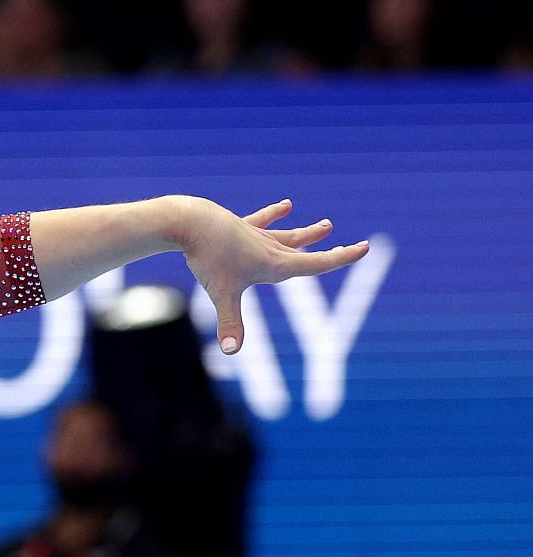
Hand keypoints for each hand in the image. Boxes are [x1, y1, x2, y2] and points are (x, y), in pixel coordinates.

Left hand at [178, 197, 369, 354]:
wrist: (191, 222)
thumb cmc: (209, 257)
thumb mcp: (221, 293)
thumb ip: (230, 323)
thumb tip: (231, 352)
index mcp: (274, 264)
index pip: (315, 263)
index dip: (341, 258)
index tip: (364, 247)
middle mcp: (269, 248)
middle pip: (304, 252)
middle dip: (328, 252)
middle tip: (351, 247)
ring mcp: (255, 235)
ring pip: (287, 235)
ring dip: (306, 234)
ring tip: (326, 225)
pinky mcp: (238, 225)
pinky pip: (261, 221)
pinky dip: (273, 215)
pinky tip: (286, 205)